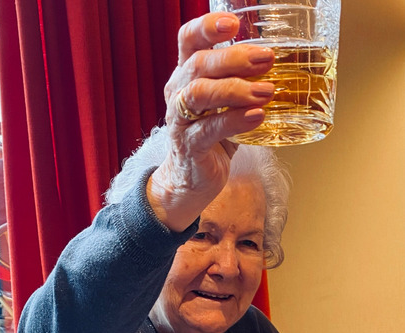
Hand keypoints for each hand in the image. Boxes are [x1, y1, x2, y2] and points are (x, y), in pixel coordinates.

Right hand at [148, 13, 274, 230]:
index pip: (188, 41)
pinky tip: (256, 117)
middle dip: (233, 58)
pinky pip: (208, 129)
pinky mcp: (189, 147)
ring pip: (198, 94)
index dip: (207, 27)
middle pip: (197, 64)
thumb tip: (282, 67)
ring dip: (234, 89)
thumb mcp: (222, 106)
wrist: (191, 180)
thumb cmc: (211, 138)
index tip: (234, 24)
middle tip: (266, 59)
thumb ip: (240, 84)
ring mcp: (180, 121)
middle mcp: (178, 95)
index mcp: (186, 78)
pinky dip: (234, 120)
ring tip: (265, 92)